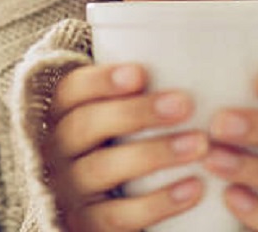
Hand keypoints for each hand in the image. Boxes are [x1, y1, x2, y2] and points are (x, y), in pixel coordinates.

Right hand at [45, 63, 208, 230]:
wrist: (101, 205)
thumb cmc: (121, 140)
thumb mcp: (119, 112)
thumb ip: (142, 85)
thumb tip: (197, 45)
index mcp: (62, 113)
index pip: (71, 90)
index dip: (102, 80)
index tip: (141, 72)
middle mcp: (57, 149)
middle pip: (86, 125)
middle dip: (135, 113)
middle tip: (184, 105)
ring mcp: (69, 190)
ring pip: (103, 169)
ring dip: (154, 154)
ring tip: (200, 144)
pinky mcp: (85, 224)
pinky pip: (118, 217)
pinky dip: (157, 203)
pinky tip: (194, 188)